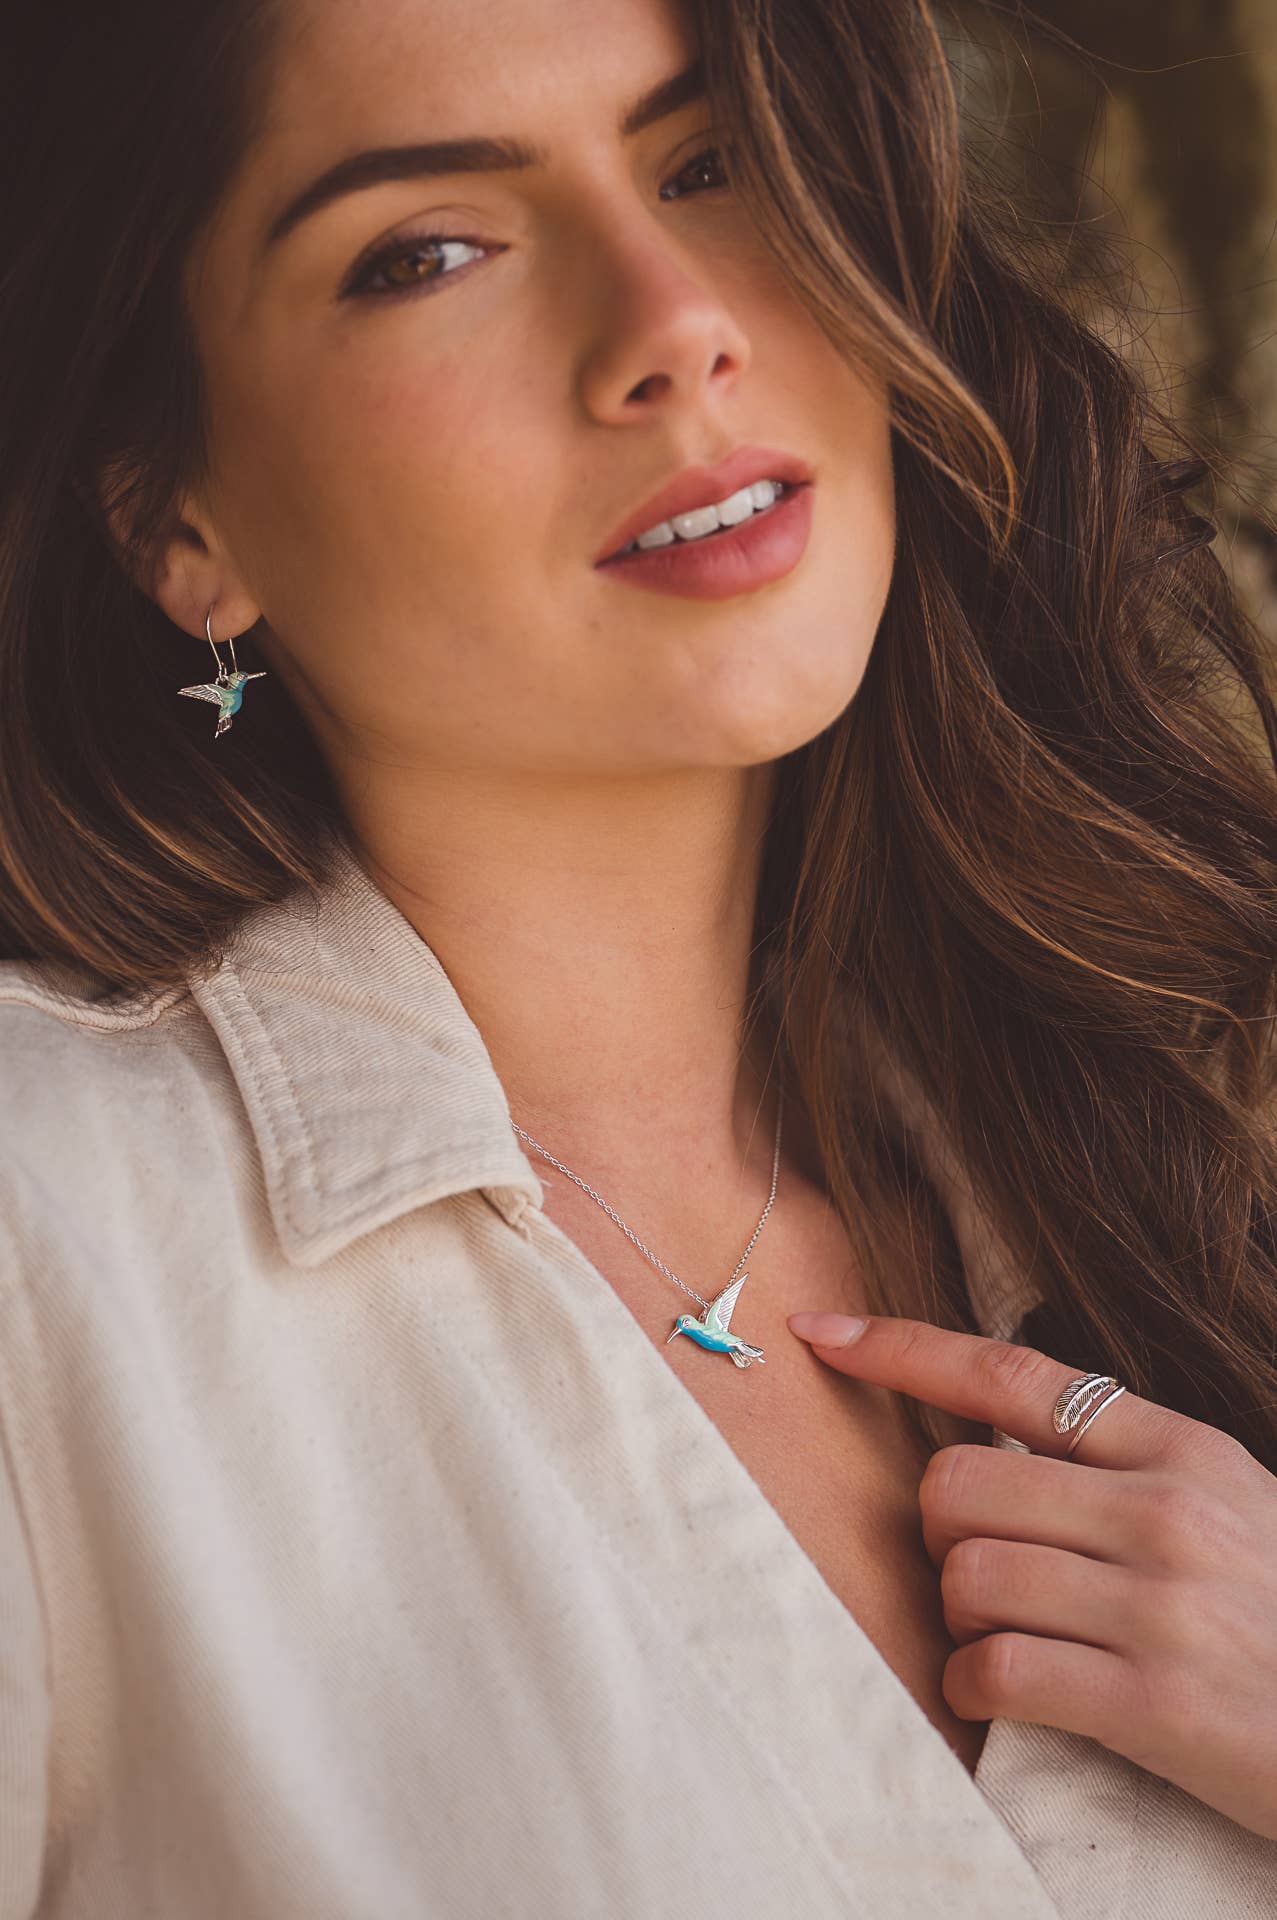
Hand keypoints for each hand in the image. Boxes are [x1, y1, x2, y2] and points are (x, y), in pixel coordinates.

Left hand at [786, 1309, 1276, 1839]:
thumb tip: (988, 1434)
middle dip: (942, 1533)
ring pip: (964, 1575)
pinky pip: (996, 1670)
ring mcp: (1157, 1605)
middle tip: (984, 1568)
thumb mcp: (1228, 1500)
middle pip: (955, 1484)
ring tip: (1011, 1636)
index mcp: (1178, 1447)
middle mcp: (1164, 1510)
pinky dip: (973, 1686)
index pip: (1011, 1374)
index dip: (905, 1350)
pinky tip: (1002, 1691)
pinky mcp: (1150, 1702)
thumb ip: (1120, 1461)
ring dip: (960, 1616)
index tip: (825, 1336)